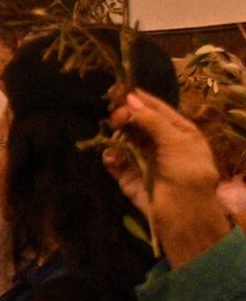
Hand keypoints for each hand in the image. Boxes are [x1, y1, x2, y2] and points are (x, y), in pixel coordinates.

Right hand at [106, 88, 232, 267]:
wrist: (182, 212)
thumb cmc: (188, 172)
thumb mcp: (177, 140)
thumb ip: (151, 120)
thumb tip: (129, 99)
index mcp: (180, 132)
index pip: (157, 110)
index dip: (139, 99)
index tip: (119, 89)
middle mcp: (161, 143)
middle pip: (138, 122)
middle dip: (125, 116)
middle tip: (115, 114)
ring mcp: (143, 159)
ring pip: (124, 139)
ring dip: (118, 134)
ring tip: (115, 132)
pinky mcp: (128, 176)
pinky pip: (115, 161)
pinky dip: (111, 156)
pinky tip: (112, 155)